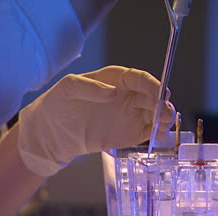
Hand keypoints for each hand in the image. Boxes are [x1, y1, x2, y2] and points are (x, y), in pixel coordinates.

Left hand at [18, 65, 175, 175]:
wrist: (52, 132)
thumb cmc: (59, 103)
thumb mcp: (69, 87)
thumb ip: (91, 87)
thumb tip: (114, 93)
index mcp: (117, 79)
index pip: (140, 79)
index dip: (151, 84)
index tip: (158, 92)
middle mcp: (127, 96)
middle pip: (152, 97)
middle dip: (162, 103)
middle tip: (165, 111)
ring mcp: (130, 115)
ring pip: (154, 114)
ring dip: (164, 118)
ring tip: (165, 124)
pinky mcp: (129, 134)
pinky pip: (148, 132)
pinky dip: (157, 133)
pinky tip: (159, 134)